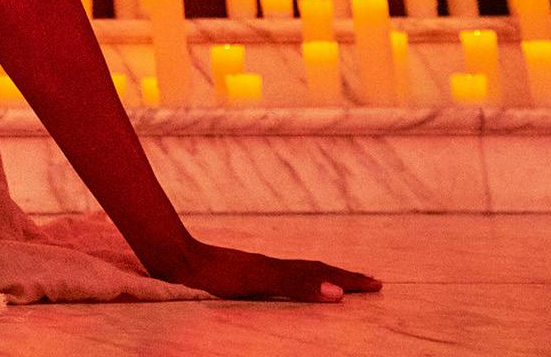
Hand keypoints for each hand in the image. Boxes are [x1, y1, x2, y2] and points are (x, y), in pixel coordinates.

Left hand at [161, 240, 382, 302]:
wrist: (174, 256)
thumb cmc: (212, 274)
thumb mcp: (256, 281)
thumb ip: (294, 284)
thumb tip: (336, 293)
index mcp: (278, 269)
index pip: (322, 274)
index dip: (349, 280)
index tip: (377, 284)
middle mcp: (270, 266)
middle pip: (314, 270)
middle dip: (344, 278)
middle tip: (372, 283)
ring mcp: (255, 268)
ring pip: (297, 272)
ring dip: (323, 278)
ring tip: (340, 282)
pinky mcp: (239, 274)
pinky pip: (279, 276)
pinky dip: (297, 281)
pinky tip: (288, 284)